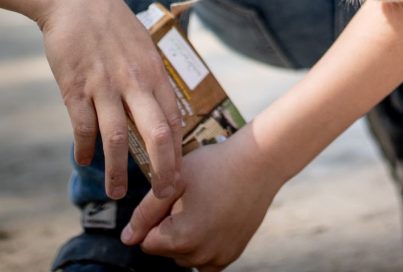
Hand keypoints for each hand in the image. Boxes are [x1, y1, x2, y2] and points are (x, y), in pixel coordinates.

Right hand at [37, 0, 182, 200]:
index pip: (174, 118)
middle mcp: (135, 81)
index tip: (179, 172)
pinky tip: (85, 160)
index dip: (179, 150)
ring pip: (119, 139)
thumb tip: (160, 104)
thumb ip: (150, 74)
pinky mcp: (76, 88)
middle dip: (164, 170)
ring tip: (116, 192)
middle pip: (157, 135)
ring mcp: (105, 86)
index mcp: (154, 70)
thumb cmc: (110, 20)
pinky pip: (83, 128)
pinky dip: (85, 149)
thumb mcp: (141, 43)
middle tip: (164, 196)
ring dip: (118, 171)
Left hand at [121, 126, 282, 270]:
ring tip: (205, 203)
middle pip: (166, 249)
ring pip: (185, 254)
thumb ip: (145, 212)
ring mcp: (218, 258)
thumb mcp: (175, 181)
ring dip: (187, 235)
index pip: (147, 241)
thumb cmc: (214, 166)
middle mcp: (199, 256)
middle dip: (171, 226)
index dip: (156, 216)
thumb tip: (127, 239)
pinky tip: (215, 216)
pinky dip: (204, 241)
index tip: (175, 195)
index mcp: (180, 238)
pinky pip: (205, 258)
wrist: (258, 162)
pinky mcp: (232, 255)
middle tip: (192, 196)